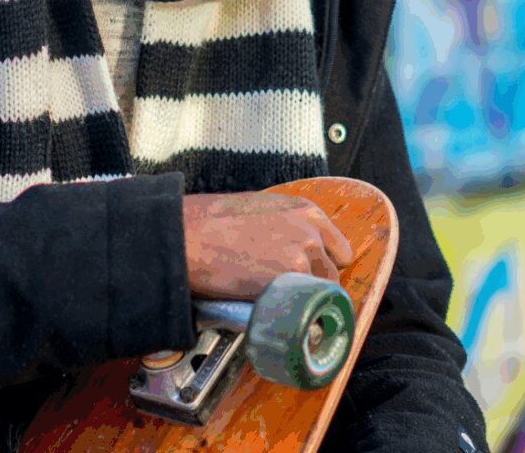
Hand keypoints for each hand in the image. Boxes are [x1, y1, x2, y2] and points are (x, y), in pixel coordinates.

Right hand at [181, 192, 353, 301]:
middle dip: (313, 286)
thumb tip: (288, 250)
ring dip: (302, 302)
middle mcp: (311, 229)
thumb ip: (284, 226)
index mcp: (305, 210)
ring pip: (320, 293)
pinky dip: (293, 314)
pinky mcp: (292, 278)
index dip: (320, 266)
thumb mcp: (257, 209)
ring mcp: (304, 254)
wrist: (186, 235)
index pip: (337, 249)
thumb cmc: (208, 222)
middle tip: (286, 294)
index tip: (306, 277)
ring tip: (274, 304)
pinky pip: (305, 306)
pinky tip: (273, 311)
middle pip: (332, 273)